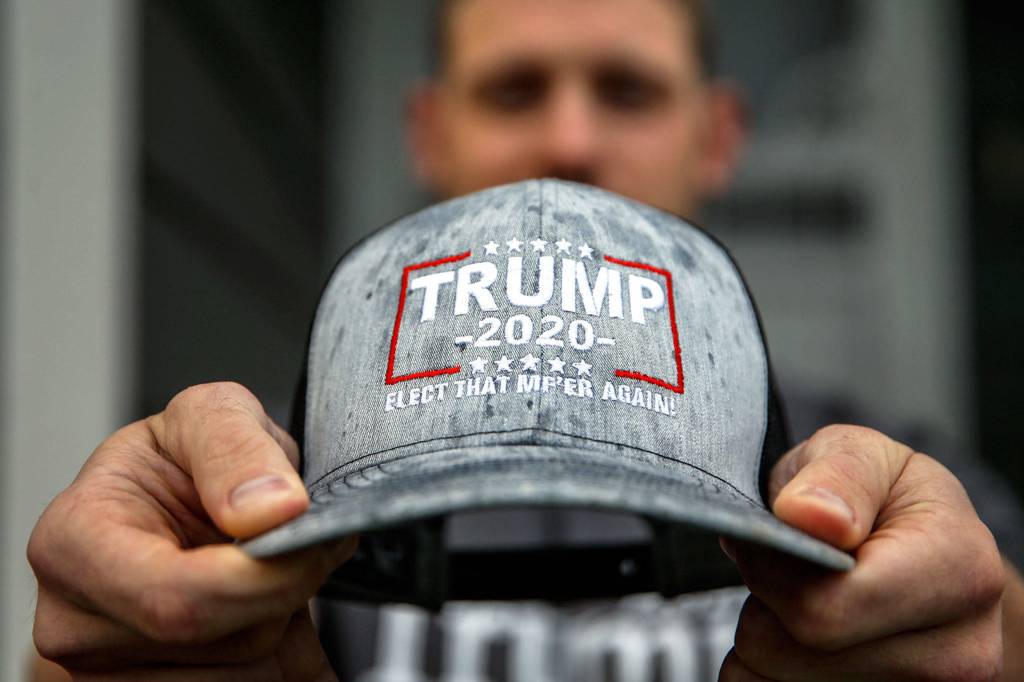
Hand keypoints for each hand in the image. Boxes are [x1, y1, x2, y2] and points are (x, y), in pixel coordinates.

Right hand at [28, 382, 354, 680]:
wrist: (172, 504)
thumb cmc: (178, 462)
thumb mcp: (211, 414)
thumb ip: (236, 447)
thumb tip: (273, 509)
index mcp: (73, 544)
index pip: (175, 596)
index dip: (262, 577)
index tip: (312, 541)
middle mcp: (77, 624)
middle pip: (221, 641)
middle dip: (284, 591)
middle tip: (303, 543)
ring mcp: (113, 675)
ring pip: (246, 675)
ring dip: (286, 624)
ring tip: (268, 569)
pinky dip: (285, 655)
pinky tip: (268, 608)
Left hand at [719, 424, 1004, 680]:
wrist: (914, 547)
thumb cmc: (878, 496)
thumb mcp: (858, 454)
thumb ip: (837, 476)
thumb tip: (810, 516)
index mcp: (962, 570)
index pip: (823, 609)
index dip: (769, 572)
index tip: (764, 540)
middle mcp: (961, 651)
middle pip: (792, 654)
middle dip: (765, 604)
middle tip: (787, 568)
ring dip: (768, 639)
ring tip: (802, 596)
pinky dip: (772, 669)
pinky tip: (801, 636)